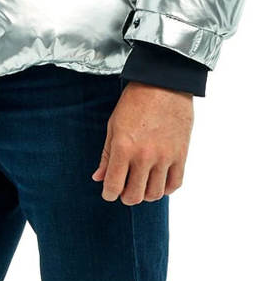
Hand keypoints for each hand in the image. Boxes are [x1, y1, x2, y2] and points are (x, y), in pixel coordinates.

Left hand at [92, 81, 193, 204]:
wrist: (164, 83)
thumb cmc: (135, 101)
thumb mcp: (114, 125)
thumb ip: (106, 155)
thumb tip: (98, 178)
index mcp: (124, 148)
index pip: (113, 187)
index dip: (108, 194)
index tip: (109, 192)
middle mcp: (144, 156)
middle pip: (134, 196)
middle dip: (126, 197)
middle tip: (125, 188)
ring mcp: (165, 157)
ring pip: (155, 194)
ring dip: (145, 194)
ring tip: (142, 184)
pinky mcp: (181, 155)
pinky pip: (174, 184)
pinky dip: (165, 188)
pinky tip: (158, 180)